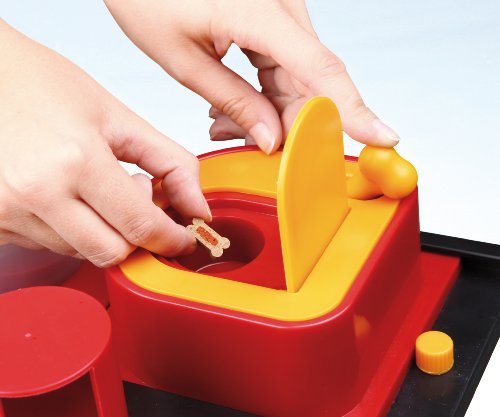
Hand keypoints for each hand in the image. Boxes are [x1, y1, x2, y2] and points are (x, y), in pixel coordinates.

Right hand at [0, 20, 210, 266]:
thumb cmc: (42, 84)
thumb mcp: (117, 116)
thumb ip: (170, 163)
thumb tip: (198, 208)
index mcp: (76, 161)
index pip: (140, 227)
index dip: (170, 239)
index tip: (181, 238)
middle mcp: (36, 193)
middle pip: (112, 253)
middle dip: (136, 237)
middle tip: (136, 203)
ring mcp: (6, 212)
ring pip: (80, 252)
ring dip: (100, 230)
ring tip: (90, 188)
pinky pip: (48, 245)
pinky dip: (68, 229)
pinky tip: (63, 195)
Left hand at [105, 0, 399, 153]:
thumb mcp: (184, 60)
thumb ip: (233, 101)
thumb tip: (271, 139)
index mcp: (257, 10)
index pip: (319, 69)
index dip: (353, 109)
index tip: (382, 137)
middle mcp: (280, 6)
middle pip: (312, 80)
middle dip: (293, 124)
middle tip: (258, 148)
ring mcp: (279, 10)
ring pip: (298, 77)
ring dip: (273, 112)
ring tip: (226, 125)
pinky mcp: (271, 17)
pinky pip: (283, 65)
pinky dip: (265, 93)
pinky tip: (236, 109)